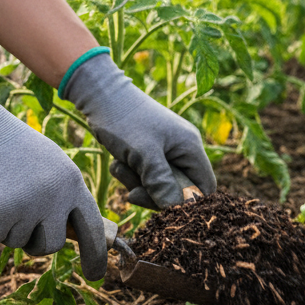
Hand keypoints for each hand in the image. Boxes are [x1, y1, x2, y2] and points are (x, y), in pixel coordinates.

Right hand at [0, 76, 107, 278]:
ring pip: (18, 243)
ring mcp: (29, 208)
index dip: (95, 254)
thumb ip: (64, 196)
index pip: (91, 227)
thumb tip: (75, 231)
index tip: (96, 276)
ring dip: (5, 228)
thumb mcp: (50, 167)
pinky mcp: (0, 216)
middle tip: (18, 217)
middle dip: (33, 241)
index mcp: (73, 183)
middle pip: (51, 246)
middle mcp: (57, 198)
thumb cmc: (10, 147)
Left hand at [64, 55, 216, 209]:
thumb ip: (162, 183)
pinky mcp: (149, 151)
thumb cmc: (124, 120)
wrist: (100, 94)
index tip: (162, 205)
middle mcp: (183, 149)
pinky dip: (131, 174)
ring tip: (121, 167)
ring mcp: (166, 150)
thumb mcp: (143, 155)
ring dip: (138, 183)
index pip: (205, 187)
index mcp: (191, 147)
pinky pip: (146, 175)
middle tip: (132, 191)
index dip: (188, 202)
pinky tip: (118, 162)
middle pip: (179, 189)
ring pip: (159, 184)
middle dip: (154, 192)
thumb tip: (176, 210)